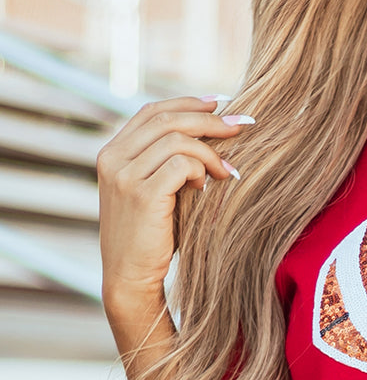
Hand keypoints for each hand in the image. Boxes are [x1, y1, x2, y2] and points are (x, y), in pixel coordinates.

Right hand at [96, 96, 252, 306]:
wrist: (130, 276)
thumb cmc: (151, 235)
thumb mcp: (153, 190)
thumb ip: (165, 161)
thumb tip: (209, 129)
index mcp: (112, 152)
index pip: (152, 111)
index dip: (187, 103)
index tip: (220, 103)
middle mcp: (112, 159)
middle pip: (167, 120)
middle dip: (210, 120)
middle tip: (241, 126)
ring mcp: (123, 176)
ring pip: (177, 140)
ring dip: (211, 152)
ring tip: (227, 172)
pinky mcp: (140, 195)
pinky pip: (180, 164)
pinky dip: (201, 170)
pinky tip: (208, 187)